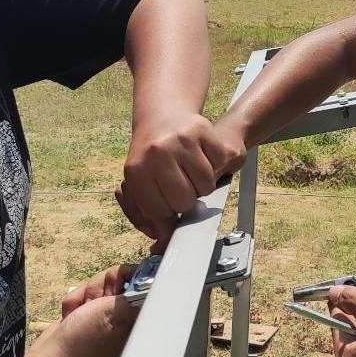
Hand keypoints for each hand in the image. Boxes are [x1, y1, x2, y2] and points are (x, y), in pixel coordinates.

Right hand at [29, 268, 139, 356]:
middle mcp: (127, 316)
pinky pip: (85, 293)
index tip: (117, 289)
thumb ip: (139, 294)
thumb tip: (155, 281)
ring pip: (100, 283)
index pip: (146, 282)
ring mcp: (107, 315)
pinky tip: (70, 316)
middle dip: (103, 286)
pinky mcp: (89, 314)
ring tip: (81, 312)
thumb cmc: (86, 342)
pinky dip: (75, 301)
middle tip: (97, 303)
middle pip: (121, 277)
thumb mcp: (118, 312)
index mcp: (141, 318)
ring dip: (86, 294)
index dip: (129, 277)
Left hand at [117, 111, 240, 244]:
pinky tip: (203, 159)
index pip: (159, 212)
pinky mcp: (202, 130)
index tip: (171, 217)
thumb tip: (162, 239)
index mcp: (136, 170)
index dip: (167, 221)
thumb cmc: (151, 158)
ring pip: (205, 186)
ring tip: (192, 176)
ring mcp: (181, 140)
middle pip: (184, 201)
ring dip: (203, 186)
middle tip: (183, 191)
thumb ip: (145, 214)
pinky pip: (218, 164)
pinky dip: (215, 166)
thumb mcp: (139, 183)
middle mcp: (157, 153)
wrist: (163, 116)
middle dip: (186, 203)